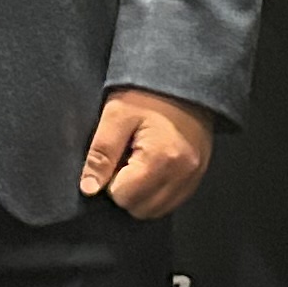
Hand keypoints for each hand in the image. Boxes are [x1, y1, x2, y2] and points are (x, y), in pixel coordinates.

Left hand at [82, 86, 213, 217]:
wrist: (184, 76)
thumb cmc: (148, 93)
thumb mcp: (116, 115)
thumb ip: (101, 154)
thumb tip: (89, 188)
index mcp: (161, 159)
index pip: (123, 197)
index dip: (111, 180)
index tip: (115, 157)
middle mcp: (183, 173)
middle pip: (141, 209)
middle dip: (126, 191)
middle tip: (125, 160)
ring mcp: (194, 176)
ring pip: (158, 210)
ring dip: (142, 194)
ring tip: (139, 162)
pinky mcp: (199, 174)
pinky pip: (173, 201)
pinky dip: (158, 192)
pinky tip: (153, 167)